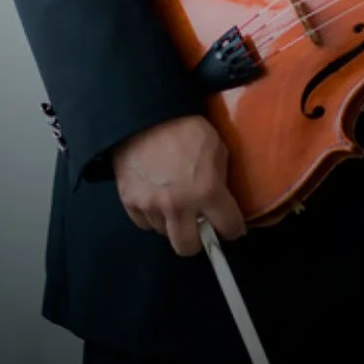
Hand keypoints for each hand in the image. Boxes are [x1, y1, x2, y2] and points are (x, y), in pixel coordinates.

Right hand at [111, 114, 246, 253]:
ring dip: (172, 223)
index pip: (228, 227)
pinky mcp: (130, 203)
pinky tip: (156, 198)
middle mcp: (179, 206)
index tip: (231, 228)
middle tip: (199, 226)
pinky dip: (152, 215)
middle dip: (197, 240)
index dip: (233, 228)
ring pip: (165, 233)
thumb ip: (221, 178)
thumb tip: (221, 199)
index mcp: (207, 191)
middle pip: (188, 248)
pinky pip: (144, 223)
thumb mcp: (217, 147)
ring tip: (174, 201)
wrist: (146, 115)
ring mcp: (152, 206)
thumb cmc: (186, 128)